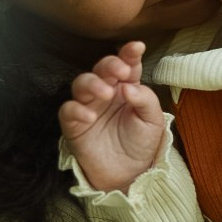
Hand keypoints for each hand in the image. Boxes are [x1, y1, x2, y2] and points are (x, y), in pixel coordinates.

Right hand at [58, 40, 165, 192]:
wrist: (128, 174)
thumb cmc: (140, 144)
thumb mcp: (153, 122)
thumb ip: (146, 100)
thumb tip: (129, 86)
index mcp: (127, 86)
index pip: (127, 64)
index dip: (129, 53)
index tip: (136, 47)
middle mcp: (106, 92)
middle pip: (102, 69)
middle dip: (109, 65)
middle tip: (120, 71)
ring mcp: (88, 106)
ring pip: (81, 83)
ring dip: (92, 83)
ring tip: (106, 93)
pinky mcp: (74, 124)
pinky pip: (68, 111)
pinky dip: (77, 111)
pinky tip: (90, 116)